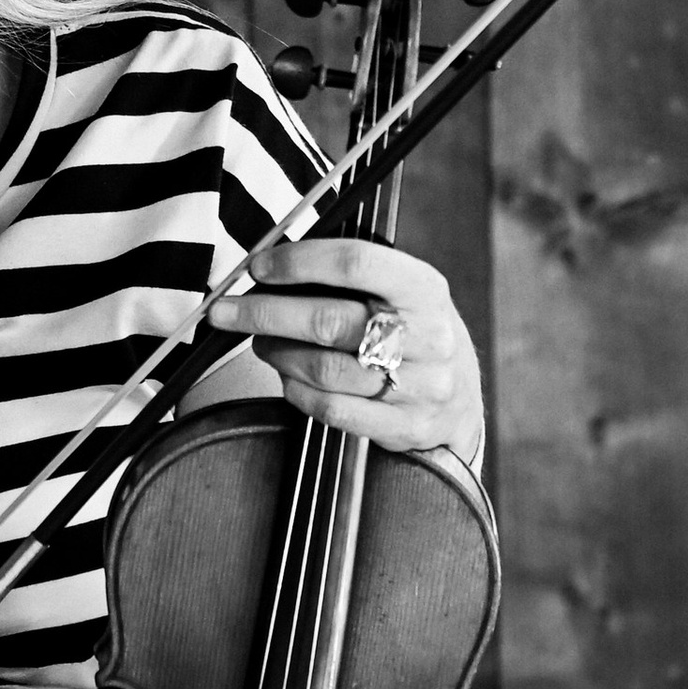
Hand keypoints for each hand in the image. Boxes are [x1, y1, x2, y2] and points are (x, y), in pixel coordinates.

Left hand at [211, 237, 484, 464]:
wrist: (461, 400)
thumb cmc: (415, 332)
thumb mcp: (404, 291)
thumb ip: (350, 278)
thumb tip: (271, 268)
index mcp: (425, 289)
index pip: (355, 263)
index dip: (298, 262)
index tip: (258, 266)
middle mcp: (427, 337)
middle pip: (328, 321)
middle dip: (264, 314)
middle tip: (227, 311)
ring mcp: (418, 387)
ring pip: (323, 369)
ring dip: (277, 353)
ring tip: (261, 342)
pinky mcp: (402, 427)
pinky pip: (330, 410)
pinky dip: (296, 390)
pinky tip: (287, 376)